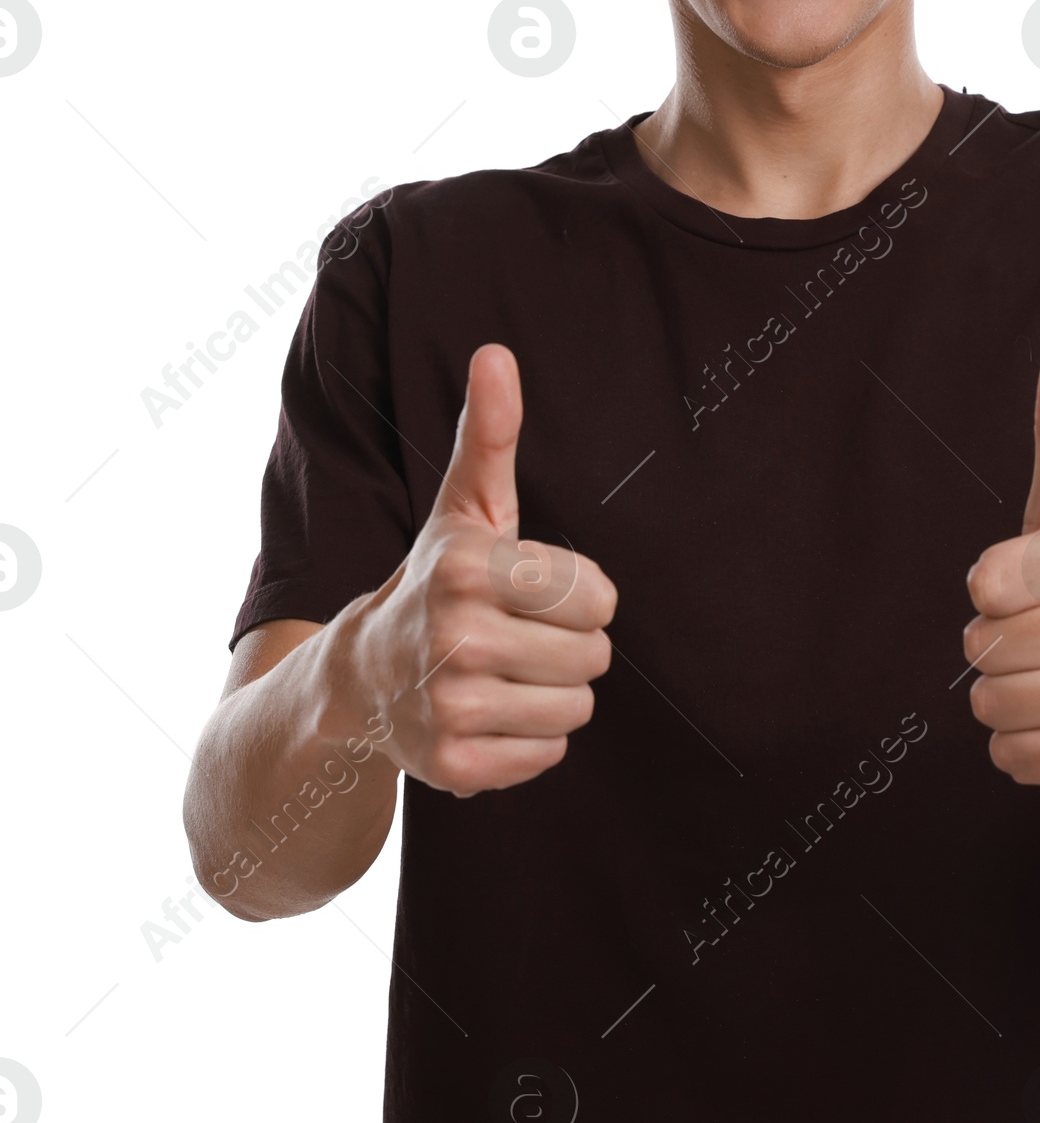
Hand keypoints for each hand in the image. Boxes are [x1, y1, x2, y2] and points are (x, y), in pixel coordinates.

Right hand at [347, 343, 616, 796]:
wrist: (359, 677)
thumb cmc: (436, 579)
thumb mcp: (465, 506)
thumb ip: (491, 434)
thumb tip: (496, 352)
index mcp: (466, 568)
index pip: (598, 596)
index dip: (580, 594)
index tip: (535, 590)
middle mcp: (452, 639)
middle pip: (594, 656)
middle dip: (570, 645)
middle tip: (519, 636)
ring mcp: (449, 709)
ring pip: (577, 709)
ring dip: (554, 694)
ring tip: (504, 673)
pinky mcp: (453, 769)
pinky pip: (549, 756)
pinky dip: (530, 741)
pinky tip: (488, 714)